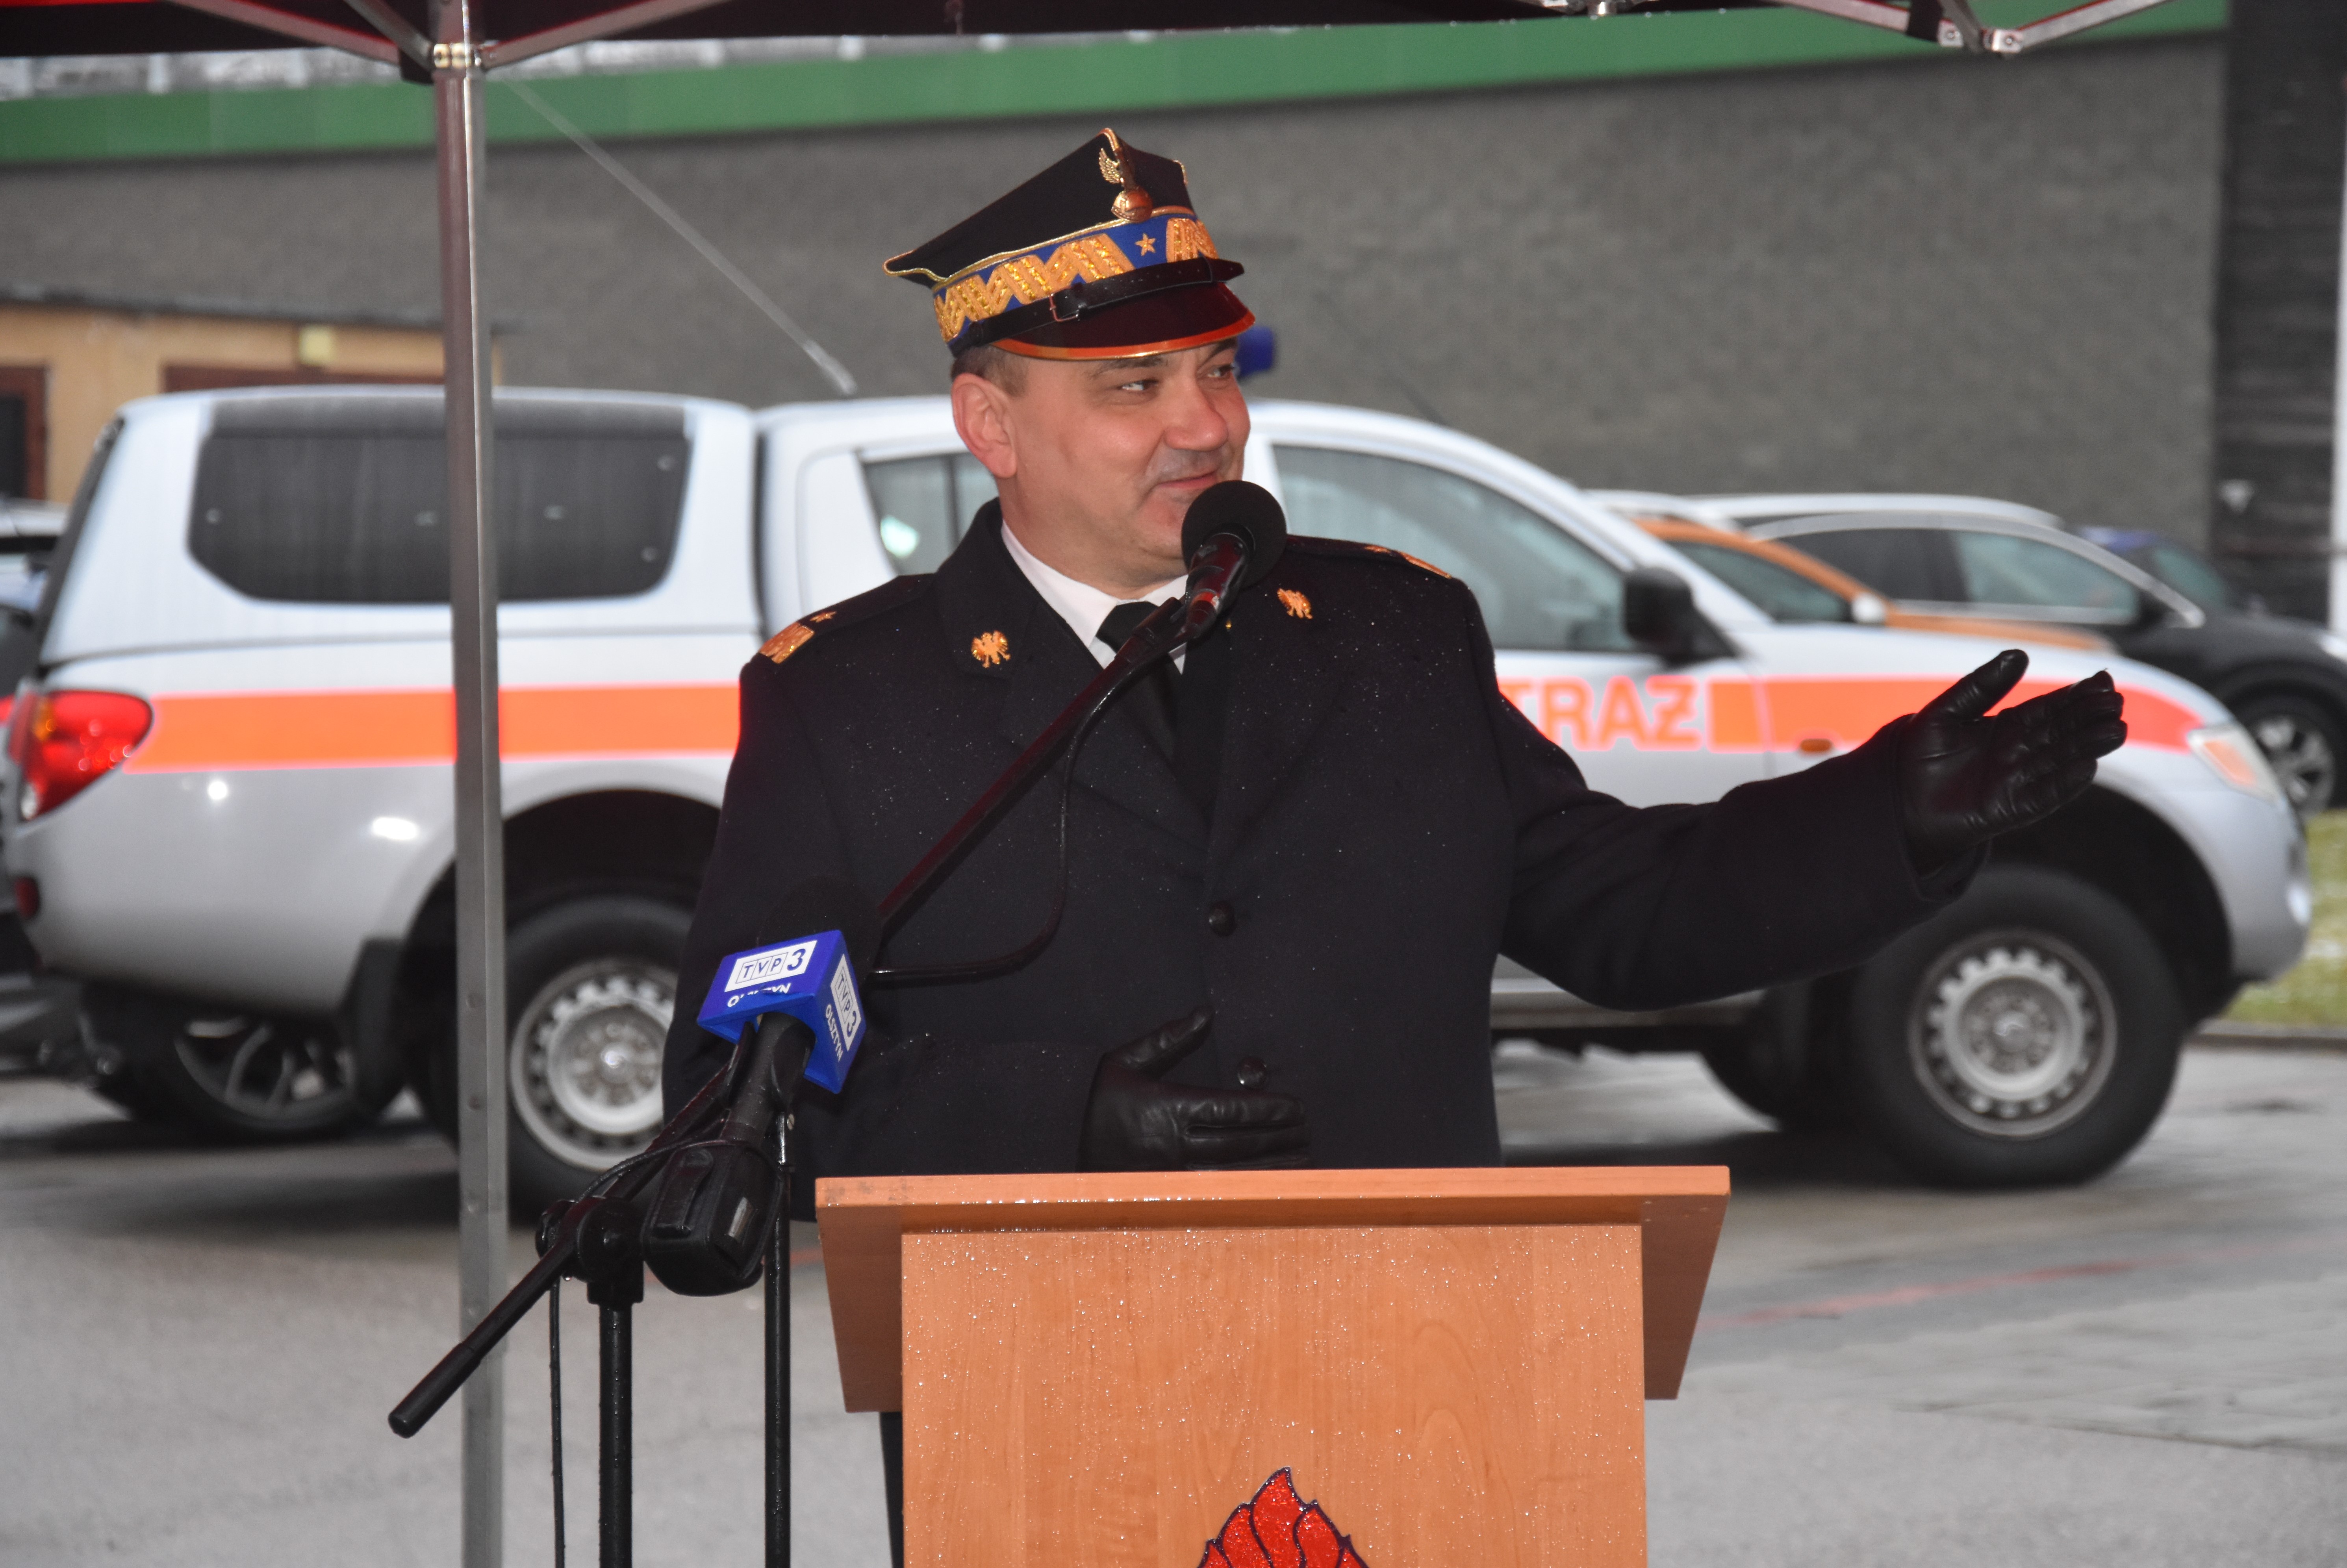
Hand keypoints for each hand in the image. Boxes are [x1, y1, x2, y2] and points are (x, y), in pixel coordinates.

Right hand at [1079, 1008, 1309, 1171]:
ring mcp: (1169, 1171)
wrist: (1053, 1139)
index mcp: (1167, 1107)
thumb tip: (1204, 1015)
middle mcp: (1172, 1142)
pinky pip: (1214, 1190)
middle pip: (1238, 1142)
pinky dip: (1246, 1186)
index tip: (1296, 1107)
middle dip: (1278, 1137)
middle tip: (1309, 1131)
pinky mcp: (1165, 1191)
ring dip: (1271, 1166)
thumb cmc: (1092, 1094)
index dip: (1267, 1109)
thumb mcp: (1127, 1059)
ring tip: (1303, 1160)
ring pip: (1232, 1171)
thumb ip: (1169, 1038)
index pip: (1230, 1110)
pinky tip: (1268, 1185)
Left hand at [1900, 649, 2126, 871]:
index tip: (2102, 679)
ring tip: (2116, 729)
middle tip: (2116, 702)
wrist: (1895, 802)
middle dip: (2089, 718)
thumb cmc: (1917, 756)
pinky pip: (2043, 795)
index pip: (2048, 708)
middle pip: (2062, 732)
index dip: (2076, 695)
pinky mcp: (2010, 809)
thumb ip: (1980, 687)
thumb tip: (2019, 653)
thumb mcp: (1945, 713)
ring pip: (2060, 761)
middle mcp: (2019, 754)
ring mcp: (2017, 782)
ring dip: (2087, 747)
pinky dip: (2064, 783)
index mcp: (2006, 727)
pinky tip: (2088, 767)